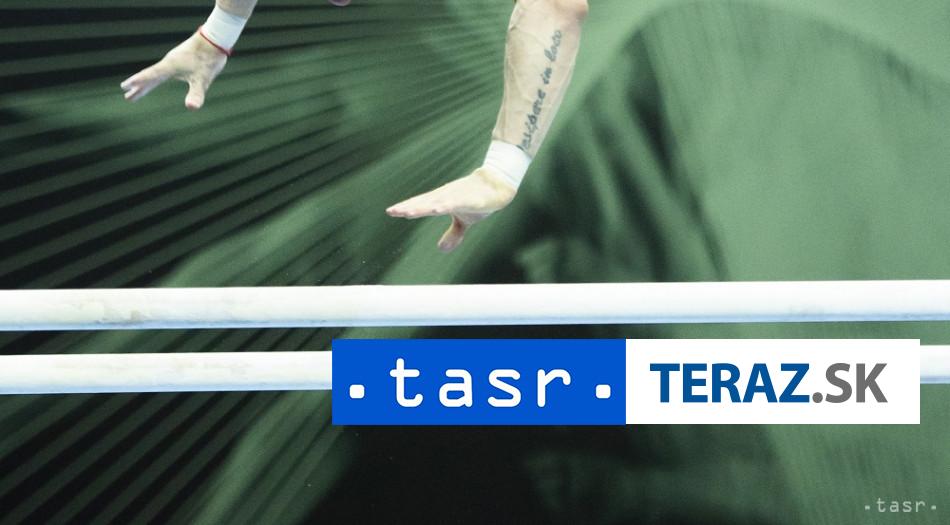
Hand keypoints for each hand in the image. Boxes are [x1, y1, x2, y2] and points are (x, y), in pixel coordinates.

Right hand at [121, 32, 226, 109]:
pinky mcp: (181, 59)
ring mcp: (174, 60)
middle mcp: (169, 63)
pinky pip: (164, 71)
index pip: (149, 76)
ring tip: (138, 91)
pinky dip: (156, 77)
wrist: (215, 39)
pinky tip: (160, 79)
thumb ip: (196, 94)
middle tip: (127, 97)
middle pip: (150, 78)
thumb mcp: (203, 79)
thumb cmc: (208, 59)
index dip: (138, 83)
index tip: (124, 87)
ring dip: (146, 83)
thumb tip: (192, 107)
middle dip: (140, 88)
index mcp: (169, 67)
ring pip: (156, 74)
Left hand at [386, 168, 516, 251]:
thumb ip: (452, 233)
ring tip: (407, 212)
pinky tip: (437, 209)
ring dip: (422, 207)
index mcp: (442, 201)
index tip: (391, 212)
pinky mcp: (471, 200)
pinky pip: (457, 203)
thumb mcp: (464, 221)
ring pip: (437, 202)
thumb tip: (441, 249)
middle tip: (392, 211)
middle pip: (424, 202)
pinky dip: (446, 205)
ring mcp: (457, 197)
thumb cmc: (478, 199)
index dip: (406, 208)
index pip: (421, 204)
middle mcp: (446, 197)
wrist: (498, 185)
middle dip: (409, 207)